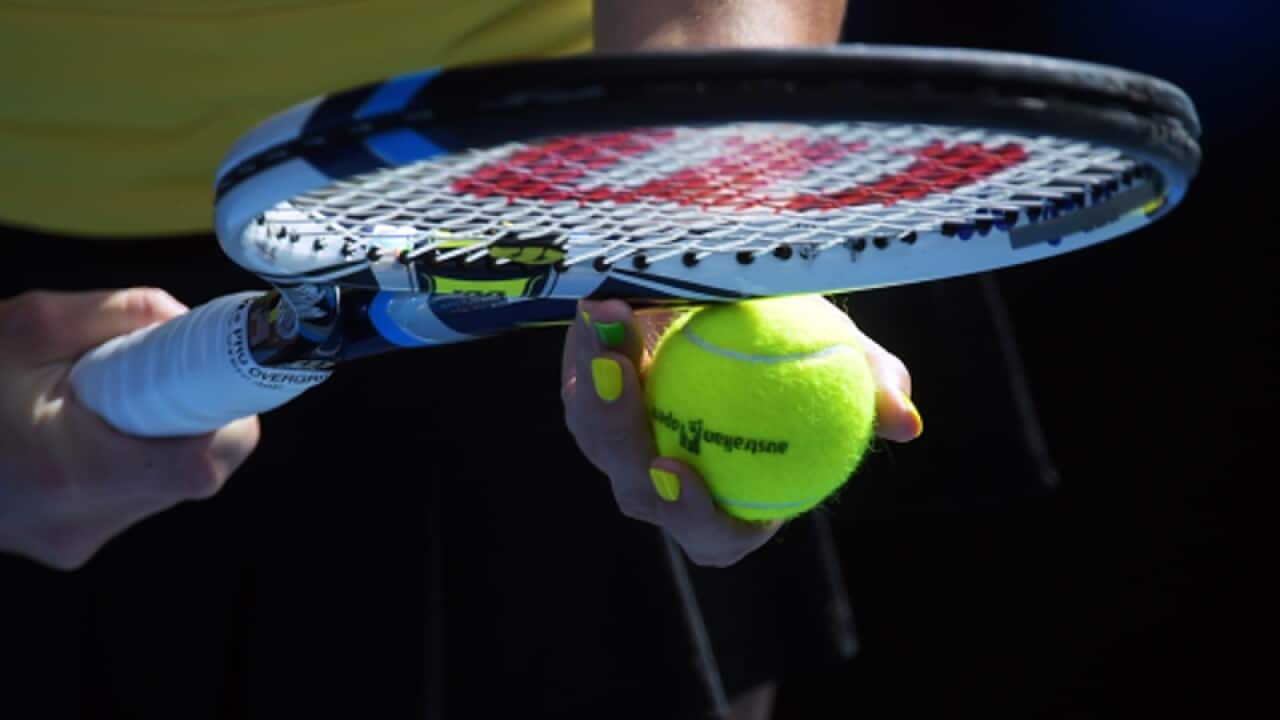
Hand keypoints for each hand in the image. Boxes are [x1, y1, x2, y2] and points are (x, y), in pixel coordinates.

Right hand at [0, 289, 259, 569]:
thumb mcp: (27, 326)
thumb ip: (119, 312)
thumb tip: (184, 317)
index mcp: (75, 473)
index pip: (205, 463)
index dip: (228, 413)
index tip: (217, 373)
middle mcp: (83, 522)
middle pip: (200, 472)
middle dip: (195, 417)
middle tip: (157, 374)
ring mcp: (77, 542)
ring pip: (171, 485)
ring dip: (162, 437)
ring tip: (103, 401)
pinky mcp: (71, 545)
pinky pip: (136, 496)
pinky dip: (132, 457)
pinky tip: (86, 430)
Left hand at [562, 296, 920, 567]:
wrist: (745, 296)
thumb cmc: (801, 341)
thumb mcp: (841, 353)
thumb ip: (872, 386)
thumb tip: (905, 424)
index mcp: (730, 502)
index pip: (713, 534)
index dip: (696, 518)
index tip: (684, 469)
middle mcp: (667, 483)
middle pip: (637, 489)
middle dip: (624, 444)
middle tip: (627, 387)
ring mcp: (620, 444)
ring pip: (596, 433)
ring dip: (600, 390)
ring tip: (611, 336)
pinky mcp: (589, 396)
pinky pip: (586, 378)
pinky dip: (594, 345)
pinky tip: (605, 307)